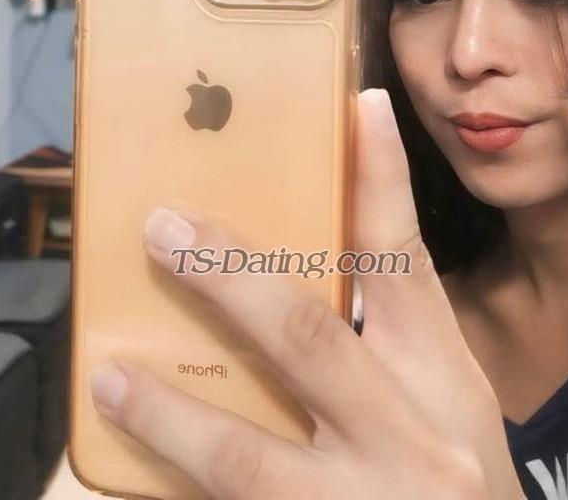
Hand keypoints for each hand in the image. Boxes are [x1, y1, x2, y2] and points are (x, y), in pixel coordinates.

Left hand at [90, 89, 524, 499]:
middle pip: (305, 337)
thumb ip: (381, 344)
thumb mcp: (440, 400)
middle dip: (227, 278)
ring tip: (112, 376)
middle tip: (164, 227)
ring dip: (169, 412)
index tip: (364, 105)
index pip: (406, 261)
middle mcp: (406, 437)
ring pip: (245, 456)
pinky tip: (133, 458)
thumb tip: (291, 277)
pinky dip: (178, 480)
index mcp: (441, 378)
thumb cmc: (454, 475)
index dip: (383, 180)